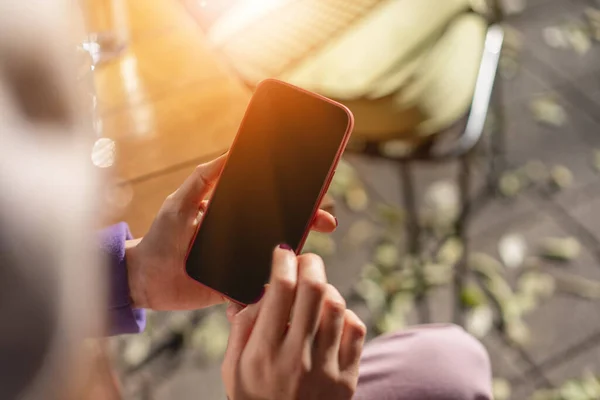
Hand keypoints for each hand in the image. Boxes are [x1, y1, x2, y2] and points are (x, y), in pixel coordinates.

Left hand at [125, 154, 337, 309]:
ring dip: (299, 253)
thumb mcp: (182, 201)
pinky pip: (264, 285)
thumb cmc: (161, 235)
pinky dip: (280, 283)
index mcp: (235, 214)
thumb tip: (232, 152)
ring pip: (279, 256)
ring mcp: (243, 261)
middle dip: (309, 222)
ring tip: (312, 250)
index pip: (272, 203)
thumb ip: (204, 178)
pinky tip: (295, 280)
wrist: (144, 277)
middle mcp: (243, 236)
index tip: (317, 192)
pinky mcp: (238, 287)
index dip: (295, 198)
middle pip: (284, 227)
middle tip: (328, 222)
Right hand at [221, 247, 365, 399]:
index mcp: (263, 352)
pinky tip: (332, 319)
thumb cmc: (253, 399)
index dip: (284, 260)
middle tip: (306, 259)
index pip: (280, 289)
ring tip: (316, 292)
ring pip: (337, 306)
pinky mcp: (348, 378)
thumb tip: (255, 289)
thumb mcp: (233, 368)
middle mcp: (296, 357)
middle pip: (314, 289)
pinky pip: (356, 330)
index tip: (283, 251)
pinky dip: (346, 315)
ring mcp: (326, 369)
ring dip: (326, 289)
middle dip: (311, 263)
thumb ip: (241, 327)